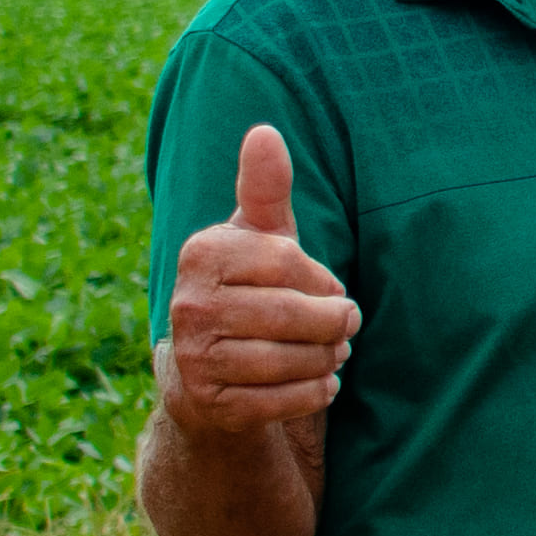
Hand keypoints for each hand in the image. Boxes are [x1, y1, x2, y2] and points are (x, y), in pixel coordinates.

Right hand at [162, 125, 357, 428]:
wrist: (209, 374)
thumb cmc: (250, 289)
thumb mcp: (259, 237)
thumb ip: (265, 188)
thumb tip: (264, 131)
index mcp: (202, 253)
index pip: (289, 262)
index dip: (324, 278)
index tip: (329, 287)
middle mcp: (189, 305)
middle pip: (295, 314)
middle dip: (336, 322)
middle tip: (346, 325)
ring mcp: (194, 358)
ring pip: (294, 360)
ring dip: (328, 358)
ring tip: (332, 352)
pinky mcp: (209, 404)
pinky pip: (286, 401)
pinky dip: (316, 392)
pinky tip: (318, 382)